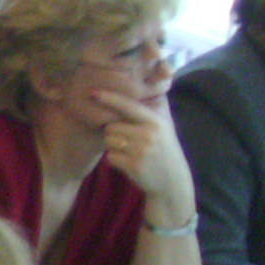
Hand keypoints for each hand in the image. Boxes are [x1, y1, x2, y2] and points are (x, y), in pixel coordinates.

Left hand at [91, 88, 194, 216]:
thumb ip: (150, 108)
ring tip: (131, 151)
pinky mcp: (132, 165)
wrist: (172, 179)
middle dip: (114, 133)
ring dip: (114, 146)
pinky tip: (129, 162)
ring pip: (109, 140)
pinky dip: (115, 160)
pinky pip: (110, 156)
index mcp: (155, 121)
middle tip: (130, 141)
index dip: (109, 98)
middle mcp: (148, 134)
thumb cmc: (164, 148)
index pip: (127, 106)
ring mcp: (140, 150)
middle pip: (111, 126)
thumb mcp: (164, 125)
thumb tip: (135, 85)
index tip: (92, 92)